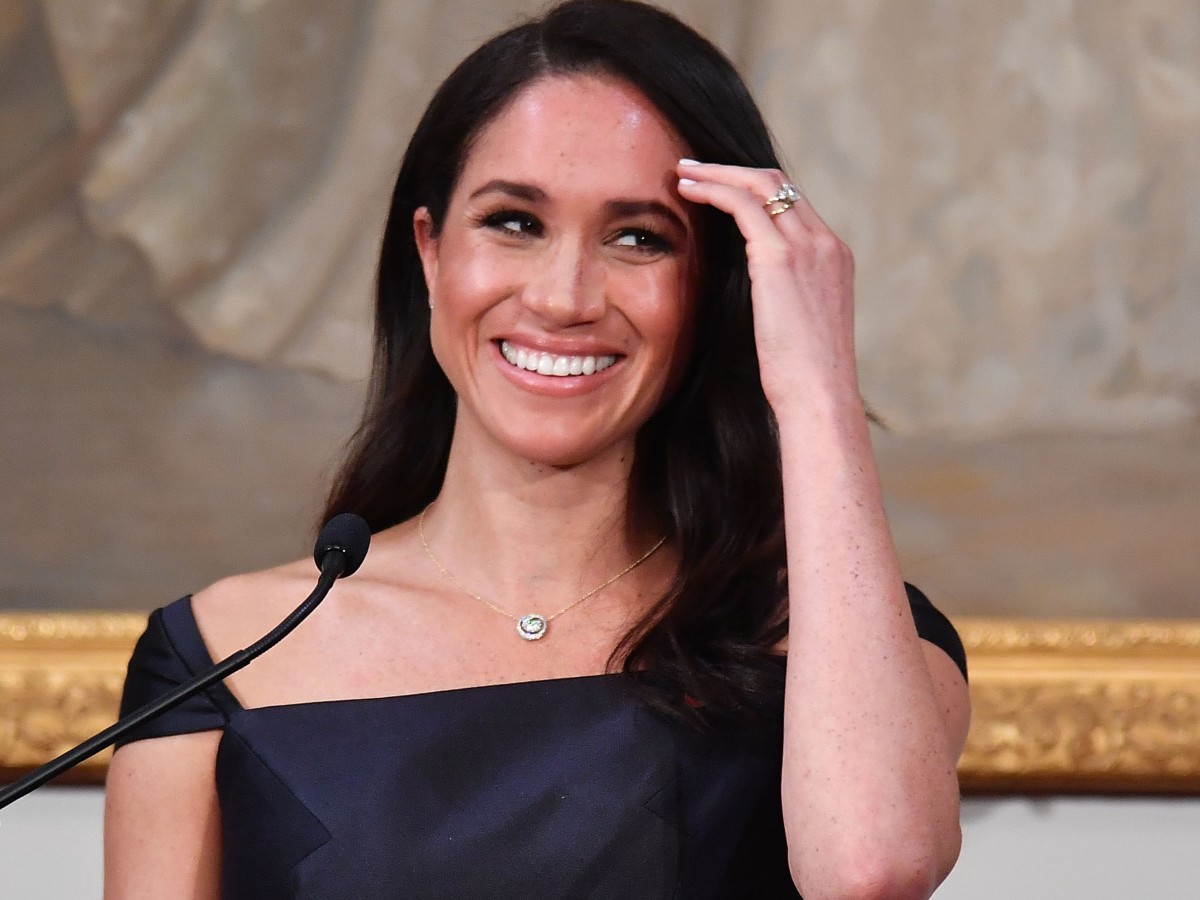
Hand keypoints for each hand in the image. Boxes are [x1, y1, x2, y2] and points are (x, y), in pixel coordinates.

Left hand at [676, 160, 859, 420]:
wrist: (819, 396)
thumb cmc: (803, 378)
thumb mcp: (800, 328)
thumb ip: (784, 300)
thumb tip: (757, 301)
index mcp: (835, 258)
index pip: (793, 205)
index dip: (754, 191)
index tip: (721, 189)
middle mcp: (826, 244)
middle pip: (779, 183)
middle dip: (733, 171)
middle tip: (695, 169)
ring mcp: (807, 247)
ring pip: (760, 184)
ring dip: (717, 173)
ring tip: (683, 173)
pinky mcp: (779, 258)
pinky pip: (743, 204)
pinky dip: (713, 190)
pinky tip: (686, 191)